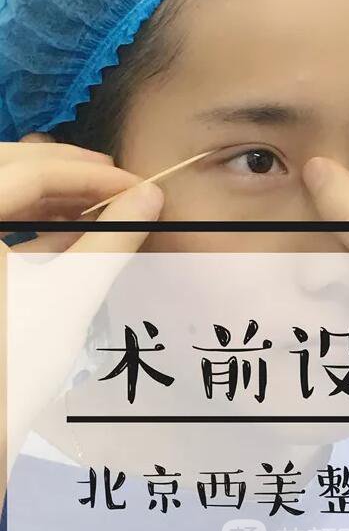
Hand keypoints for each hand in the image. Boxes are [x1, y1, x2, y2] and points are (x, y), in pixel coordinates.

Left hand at [0, 132, 163, 473]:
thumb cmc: (19, 363)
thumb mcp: (70, 294)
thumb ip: (112, 238)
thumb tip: (152, 195)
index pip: (27, 174)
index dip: (87, 174)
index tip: (137, 185)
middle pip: (6, 167)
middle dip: (62, 169)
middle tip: (114, 180)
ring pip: (0, 192)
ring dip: (49, 193)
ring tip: (101, 205)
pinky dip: (33, 221)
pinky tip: (74, 230)